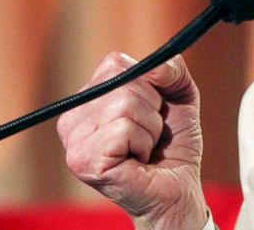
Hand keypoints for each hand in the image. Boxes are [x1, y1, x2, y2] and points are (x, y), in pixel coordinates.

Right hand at [57, 52, 207, 229]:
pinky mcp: (84, 160)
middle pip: (124, 82)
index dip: (146, 83)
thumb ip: (172, 69)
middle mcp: (73, 117)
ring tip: (144, 149)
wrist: (177, 190)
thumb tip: (154, 64)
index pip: (115, 63)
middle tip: (149, 135)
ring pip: (125, 104)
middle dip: (151, 108)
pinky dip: (143, 143)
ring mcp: (74, 140)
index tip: (151, 109)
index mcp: (89, 98)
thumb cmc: (172, 145)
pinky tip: (138, 160)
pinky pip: (124, 128)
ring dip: (150, 129)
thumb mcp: (180, 95)